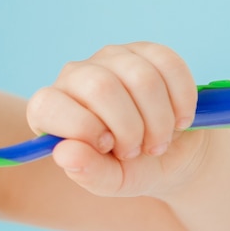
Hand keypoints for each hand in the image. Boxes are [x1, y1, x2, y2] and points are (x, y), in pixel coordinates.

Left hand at [26, 42, 200, 196]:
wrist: (172, 155)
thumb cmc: (129, 168)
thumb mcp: (109, 180)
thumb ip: (86, 171)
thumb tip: (64, 153)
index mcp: (50, 109)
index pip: (47, 103)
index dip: (82, 128)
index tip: (108, 147)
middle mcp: (73, 77)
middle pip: (100, 86)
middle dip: (130, 127)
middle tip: (139, 150)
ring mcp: (107, 58)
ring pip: (140, 76)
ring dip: (159, 119)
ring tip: (158, 139)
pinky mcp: (143, 50)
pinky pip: (168, 63)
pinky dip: (182, 100)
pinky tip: (179, 119)